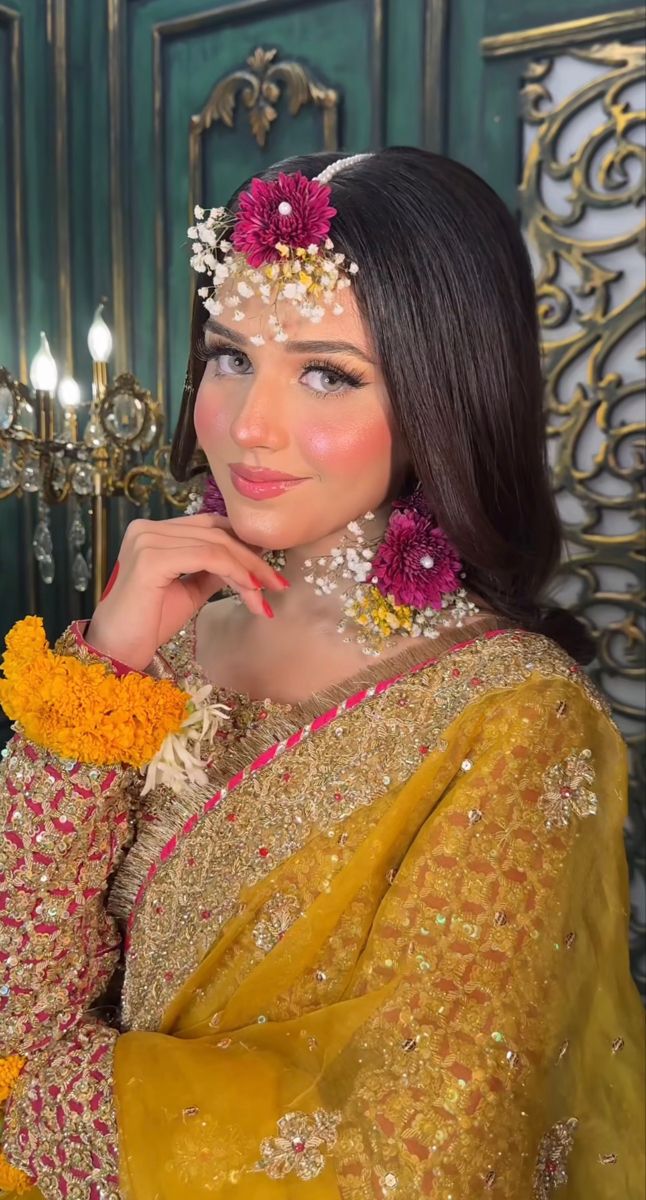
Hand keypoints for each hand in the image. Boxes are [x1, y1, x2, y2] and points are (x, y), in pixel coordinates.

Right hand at [84, 513, 286, 671]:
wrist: (118, 650)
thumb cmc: (150, 623)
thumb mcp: (190, 589)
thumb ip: (214, 569)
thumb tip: (249, 560)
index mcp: (153, 531)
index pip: (208, 526)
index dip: (243, 543)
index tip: (269, 568)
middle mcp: (147, 528)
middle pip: (215, 533)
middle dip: (252, 560)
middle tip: (277, 584)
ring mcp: (147, 540)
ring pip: (216, 545)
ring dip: (248, 571)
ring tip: (265, 595)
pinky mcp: (151, 558)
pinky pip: (207, 557)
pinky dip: (234, 572)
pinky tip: (250, 590)